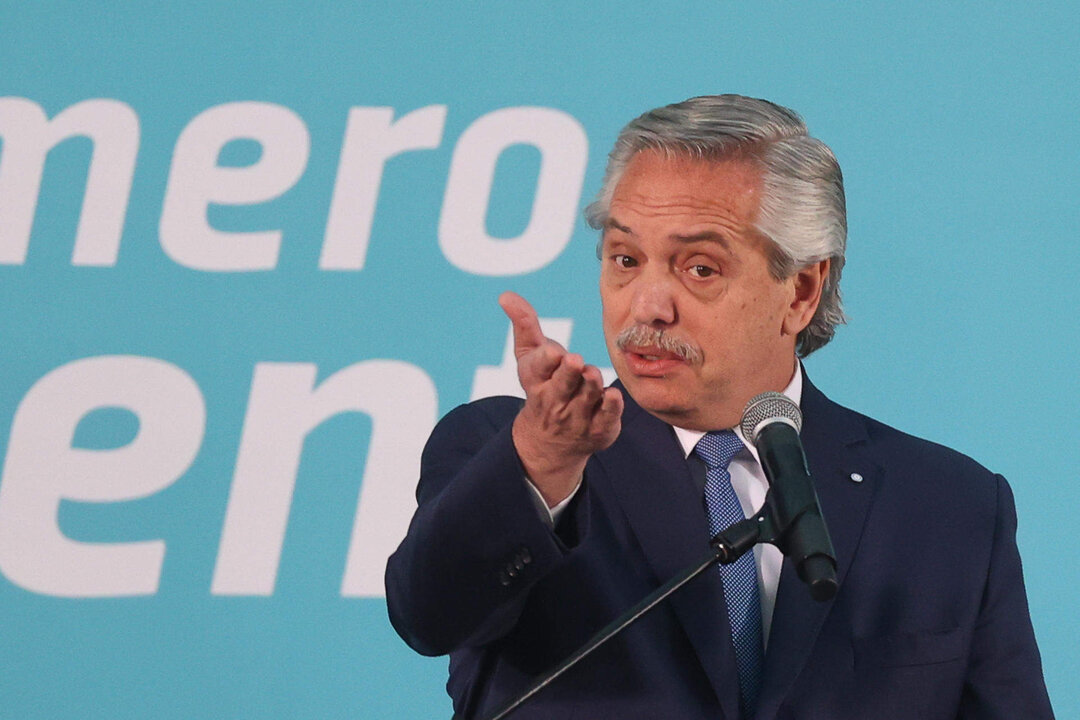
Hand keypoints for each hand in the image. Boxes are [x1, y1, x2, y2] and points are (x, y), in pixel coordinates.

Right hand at [499, 291, 622, 506]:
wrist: (550, 442)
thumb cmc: (544, 385)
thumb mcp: (530, 356)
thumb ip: (524, 324)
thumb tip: (505, 295)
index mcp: (537, 380)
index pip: (538, 368)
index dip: (546, 360)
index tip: (553, 351)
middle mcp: (555, 401)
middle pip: (562, 386)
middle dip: (568, 374)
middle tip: (575, 361)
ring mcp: (577, 417)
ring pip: (586, 399)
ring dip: (590, 386)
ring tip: (592, 374)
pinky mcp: (599, 429)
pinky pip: (607, 418)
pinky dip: (611, 408)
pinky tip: (614, 395)